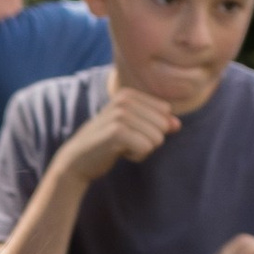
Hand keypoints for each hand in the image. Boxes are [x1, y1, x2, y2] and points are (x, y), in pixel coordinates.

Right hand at [62, 85, 180, 181]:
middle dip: (149, 140)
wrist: (77, 160)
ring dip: (142, 149)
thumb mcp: (133, 129)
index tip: (129, 133)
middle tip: (125, 142)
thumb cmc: (106, 144)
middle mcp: (125, 99)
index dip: (152, 128)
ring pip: (157, 138)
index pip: (165, 112)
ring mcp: (120, 114)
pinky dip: (136, 156)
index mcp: (129, 93)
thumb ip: (156, 123)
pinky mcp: (117, 132)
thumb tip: (177, 125)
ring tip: (121, 147)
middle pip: (163, 125)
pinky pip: (146, 148)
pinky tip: (118, 153)